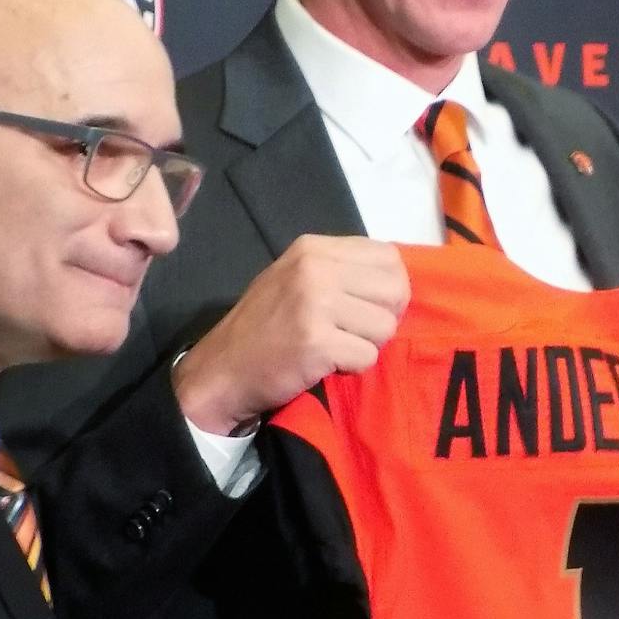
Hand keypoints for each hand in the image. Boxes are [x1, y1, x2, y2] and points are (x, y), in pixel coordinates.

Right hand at [171, 236, 409, 434]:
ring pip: (385, 327)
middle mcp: (315, 268)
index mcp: (313, 248)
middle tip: (353, 332)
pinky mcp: (317, 342)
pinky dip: (352, 367)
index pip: (388, 257)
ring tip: (335, 346)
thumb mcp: (296, 278)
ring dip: (366, 346)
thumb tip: (395, 278)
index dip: (389, 288)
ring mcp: (315, 304)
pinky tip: (324, 363)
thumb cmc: (265, 326)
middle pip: (395, 291)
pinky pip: (367, 357)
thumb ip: (341, 270)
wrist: (223, 369)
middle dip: (383, 319)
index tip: (367, 308)